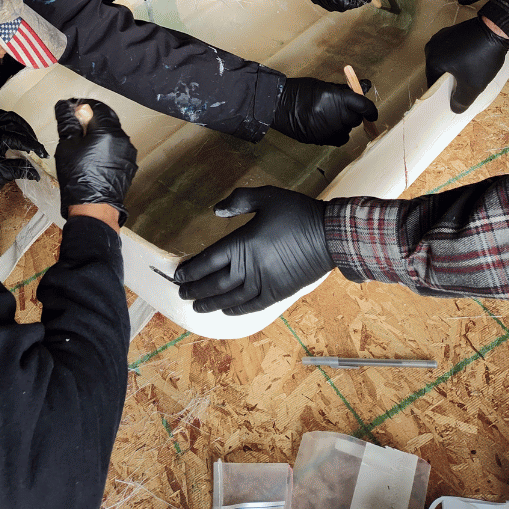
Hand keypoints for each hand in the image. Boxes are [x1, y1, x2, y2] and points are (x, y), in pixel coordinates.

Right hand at [53, 99, 136, 223]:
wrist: (93, 207)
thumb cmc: (78, 177)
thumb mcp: (67, 146)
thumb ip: (69, 122)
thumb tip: (65, 106)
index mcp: (108, 131)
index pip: (97, 107)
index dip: (81, 105)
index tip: (70, 109)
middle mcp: (123, 138)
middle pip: (107, 119)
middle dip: (90, 118)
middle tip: (74, 124)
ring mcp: (128, 152)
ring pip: (113, 133)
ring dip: (99, 132)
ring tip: (81, 142)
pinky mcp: (129, 163)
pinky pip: (117, 147)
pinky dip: (106, 145)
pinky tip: (93, 155)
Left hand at [173, 185, 331, 314]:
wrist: (330, 235)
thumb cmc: (298, 213)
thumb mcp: (268, 197)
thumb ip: (240, 200)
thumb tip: (216, 210)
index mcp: (243, 243)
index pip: (207, 261)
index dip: (190, 270)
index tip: (178, 275)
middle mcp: (249, 267)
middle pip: (213, 283)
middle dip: (195, 289)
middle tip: (183, 293)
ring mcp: (263, 283)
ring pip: (229, 298)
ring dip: (210, 303)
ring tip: (197, 307)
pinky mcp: (277, 292)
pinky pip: (251, 306)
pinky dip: (236, 310)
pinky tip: (226, 310)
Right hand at [273, 76, 377, 145]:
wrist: (278, 105)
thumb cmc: (301, 91)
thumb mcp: (324, 86)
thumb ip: (346, 89)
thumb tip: (366, 85)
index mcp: (338, 98)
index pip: (364, 106)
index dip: (371, 110)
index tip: (372, 113)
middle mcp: (337, 115)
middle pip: (356, 119)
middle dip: (354, 114)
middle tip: (344, 109)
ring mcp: (329, 130)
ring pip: (348, 129)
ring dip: (344, 123)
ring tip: (330, 116)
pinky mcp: (322, 139)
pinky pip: (340, 139)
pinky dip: (339, 134)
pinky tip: (330, 127)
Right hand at [425, 16, 508, 112]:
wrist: (496, 29)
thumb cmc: (481, 58)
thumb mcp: (472, 85)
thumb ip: (461, 101)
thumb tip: (454, 109)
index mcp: (432, 59)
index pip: (433, 83)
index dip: (444, 94)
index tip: (456, 98)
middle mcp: (433, 45)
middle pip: (439, 71)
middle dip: (451, 80)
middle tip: (465, 87)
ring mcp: (443, 35)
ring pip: (447, 60)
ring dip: (457, 69)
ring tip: (471, 74)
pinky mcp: (454, 30)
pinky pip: (453, 50)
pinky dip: (461, 57)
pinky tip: (473, 61)